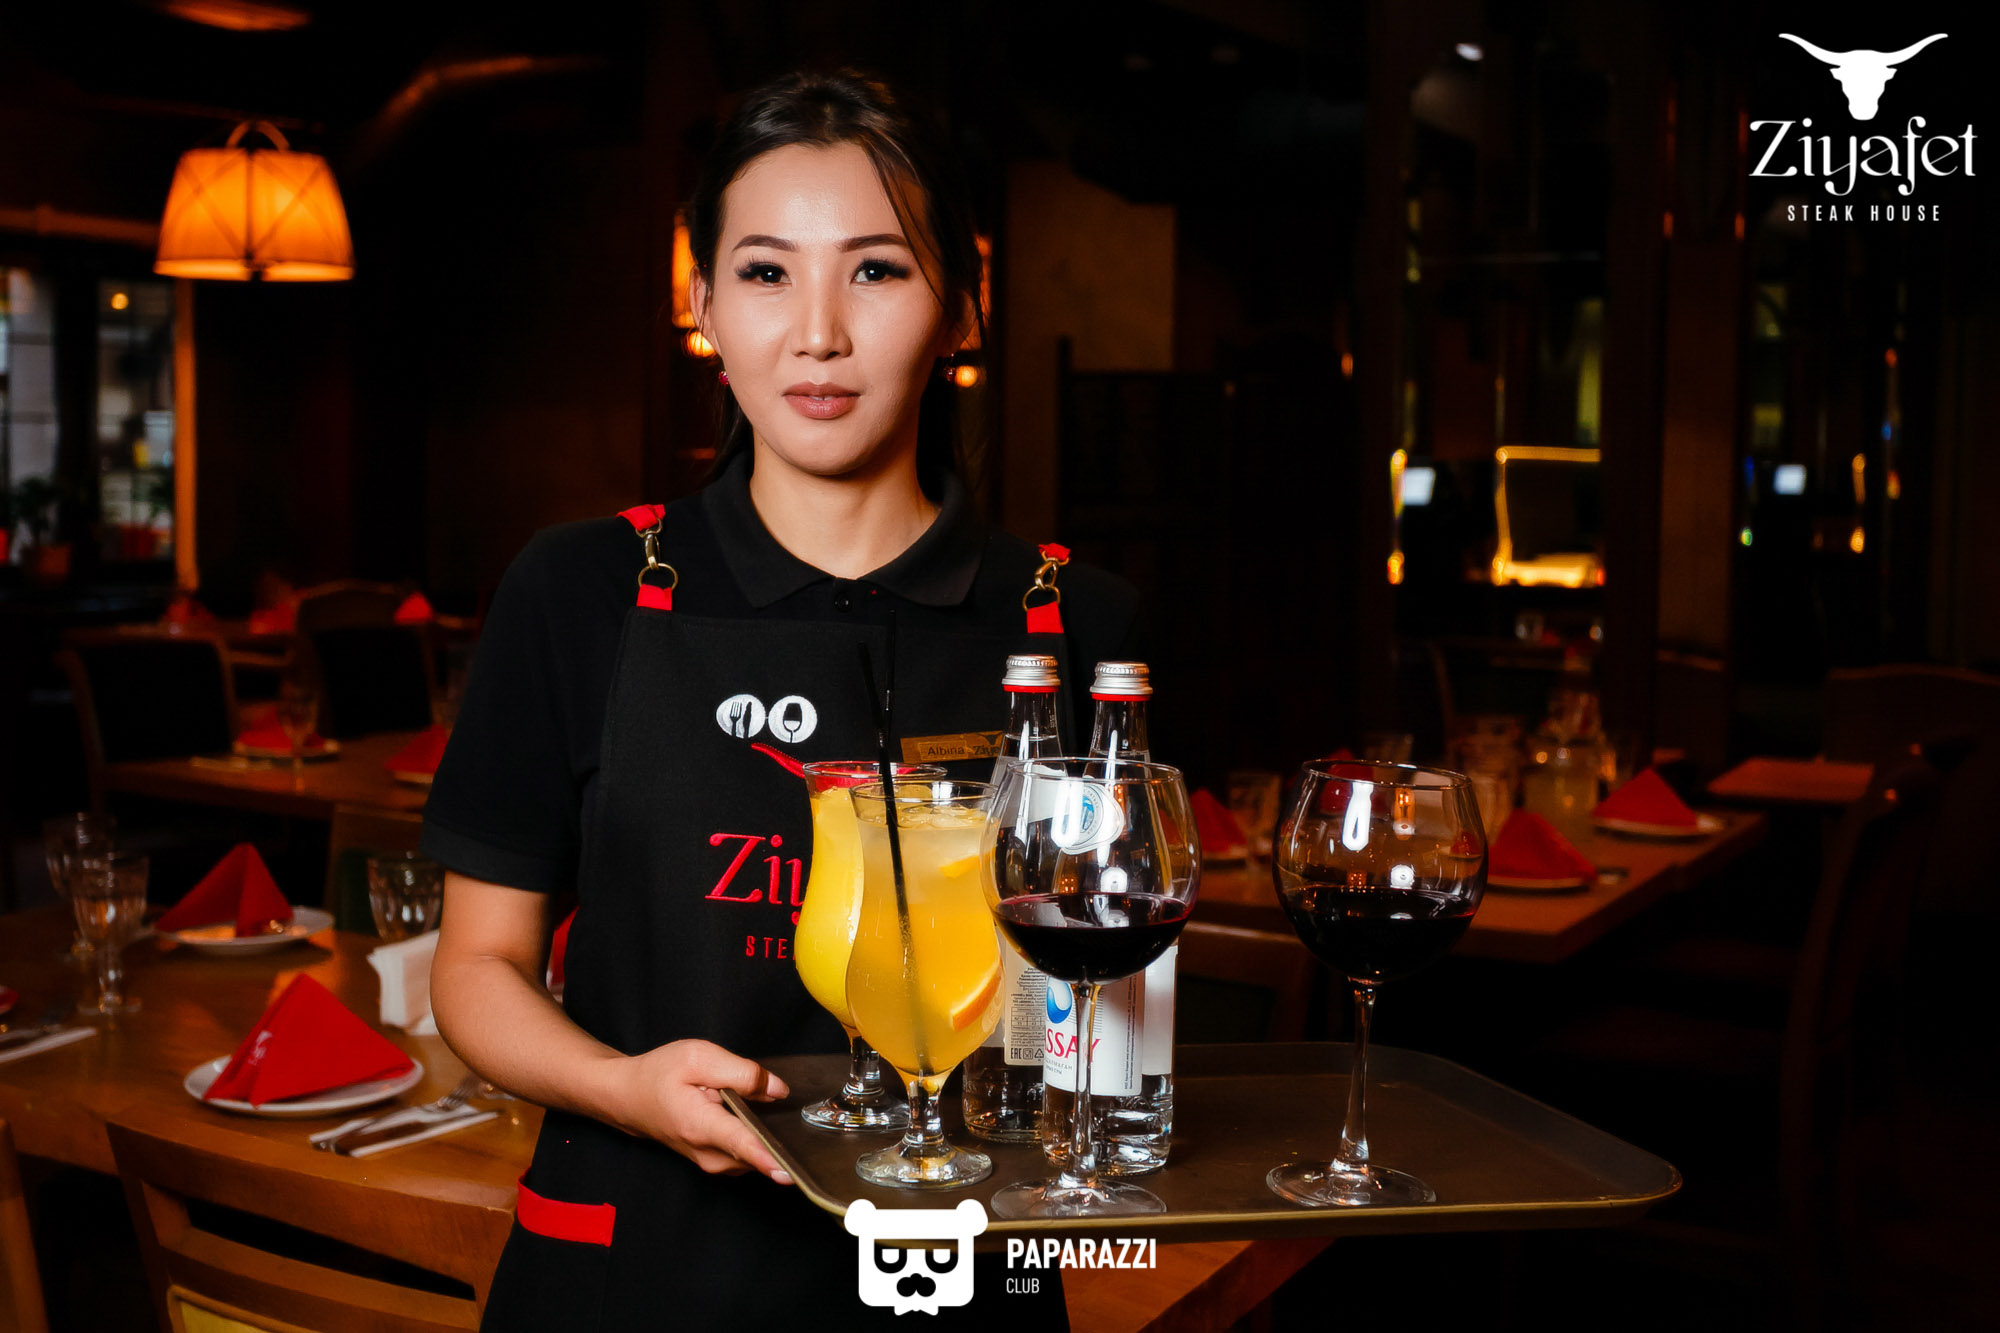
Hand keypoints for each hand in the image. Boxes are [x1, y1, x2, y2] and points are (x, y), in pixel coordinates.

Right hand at [614, 1039, 793, 1183]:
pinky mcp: (717, 1163)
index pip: (740, 1146)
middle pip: (758, 1149)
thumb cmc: (658, 1075)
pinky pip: (749, 1153)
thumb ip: (741, 1072)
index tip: (789, 1172)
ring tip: (740, 1100)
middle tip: (759, 1097)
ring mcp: (712, 1163)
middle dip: (772, 1127)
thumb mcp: (698, 1057)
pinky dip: (754, 1135)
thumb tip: (777, 1089)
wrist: (628, 1097)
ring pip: (756, 1152)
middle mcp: (708, 1153)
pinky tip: (742, 1112)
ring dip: (761, 1130)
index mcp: (700, 1125)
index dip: (768, 1158)